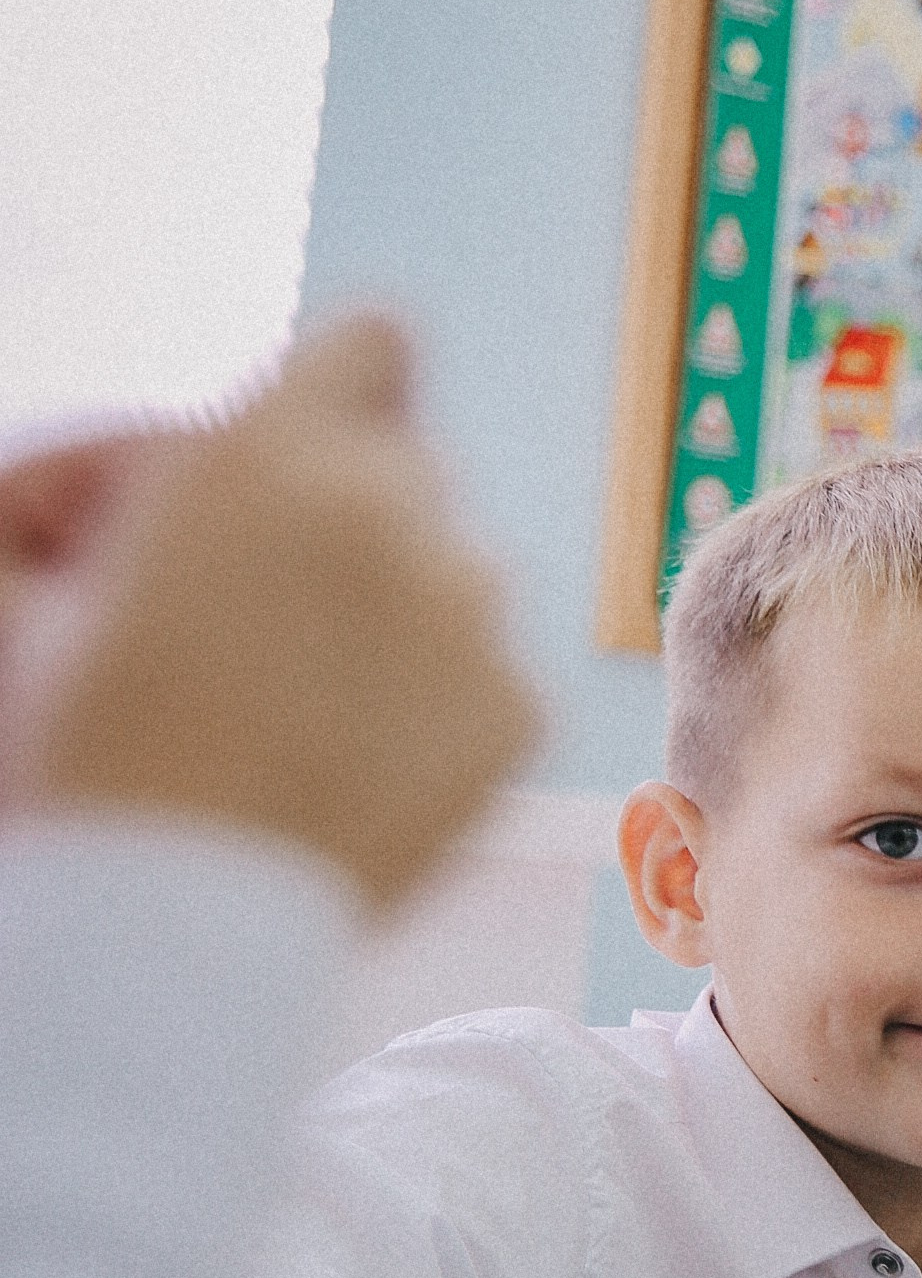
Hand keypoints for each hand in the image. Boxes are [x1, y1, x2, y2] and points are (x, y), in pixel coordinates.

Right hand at [32, 312, 538, 905]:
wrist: (165, 929)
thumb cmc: (73, 753)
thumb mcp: (37, 578)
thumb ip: (126, 471)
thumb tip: (188, 452)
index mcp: (271, 452)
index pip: (372, 349)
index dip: (340, 394)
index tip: (311, 452)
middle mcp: (394, 512)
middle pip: (404, 472)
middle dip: (343, 522)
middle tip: (261, 618)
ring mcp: (470, 613)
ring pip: (453, 575)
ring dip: (395, 614)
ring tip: (296, 711)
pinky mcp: (517, 710)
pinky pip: (486, 678)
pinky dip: (435, 712)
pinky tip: (350, 771)